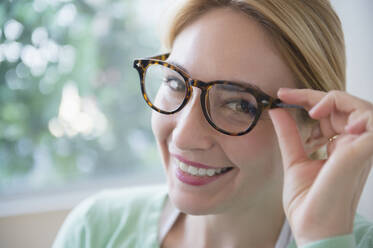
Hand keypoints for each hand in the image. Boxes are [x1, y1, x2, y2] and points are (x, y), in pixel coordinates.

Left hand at [269, 89, 372, 246]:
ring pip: (363, 108)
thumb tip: (278, 112)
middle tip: (288, 96)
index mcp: (340, 148)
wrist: (312, 228)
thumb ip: (290, 136)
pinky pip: (371, 120)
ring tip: (311, 110)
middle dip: (315, 96)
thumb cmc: (308, 202)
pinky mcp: (362, 152)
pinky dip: (354, 112)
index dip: (309, 99)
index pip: (331, 114)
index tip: (282, 96)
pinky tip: (323, 117)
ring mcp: (361, 149)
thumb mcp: (294, 161)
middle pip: (345, 106)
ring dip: (335, 100)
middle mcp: (354, 146)